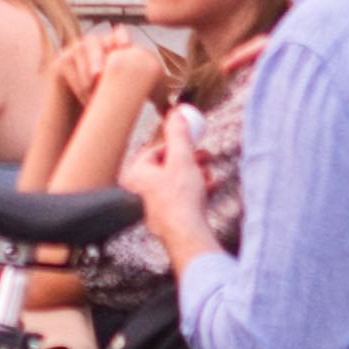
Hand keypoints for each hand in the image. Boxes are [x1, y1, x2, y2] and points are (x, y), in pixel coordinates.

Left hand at [119, 117, 221, 262]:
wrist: (187, 235)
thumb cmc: (180, 200)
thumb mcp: (182, 159)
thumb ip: (179, 135)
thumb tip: (176, 113)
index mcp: (137, 174)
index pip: (156, 150)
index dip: (177, 143)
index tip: (192, 139)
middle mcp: (141, 191)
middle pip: (167, 167)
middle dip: (189, 159)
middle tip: (204, 154)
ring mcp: (154, 207)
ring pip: (176, 183)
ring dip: (195, 174)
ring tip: (209, 171)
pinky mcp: (168, 219)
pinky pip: (181, 198)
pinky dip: (196, 190)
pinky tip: (211, 186)